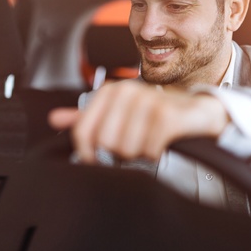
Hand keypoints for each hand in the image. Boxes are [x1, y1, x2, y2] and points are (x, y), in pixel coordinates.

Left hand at [49, 81, 229, 163]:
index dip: (87, 153)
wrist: (197, 112)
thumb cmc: (155, 115)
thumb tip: (53, 118)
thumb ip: (87, 117)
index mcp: (110, 91)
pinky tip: (162, 143)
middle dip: (121, 152)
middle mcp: (127, 91)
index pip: (82, 132)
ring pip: (126, 149)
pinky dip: (155, 154)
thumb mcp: (119, 113)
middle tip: (135, 143)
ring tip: (150, 141)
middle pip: (105, 144)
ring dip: (140, 153)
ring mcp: (148, 101)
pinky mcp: (167, 115)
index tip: (97, 159)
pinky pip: (148, 150)